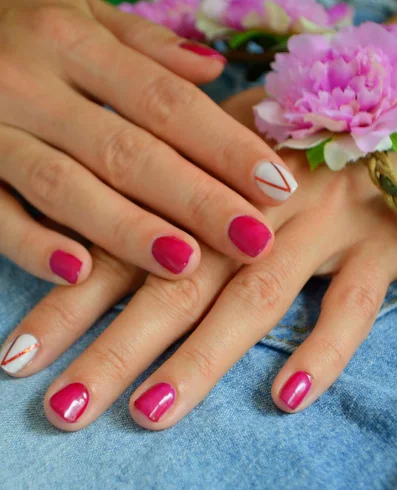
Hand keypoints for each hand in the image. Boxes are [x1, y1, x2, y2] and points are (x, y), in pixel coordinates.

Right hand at [0, 0, 295, 284]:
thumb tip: (212, 71)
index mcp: (72, 41)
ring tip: (186, 263)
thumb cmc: (17, 30)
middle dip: (195, 199)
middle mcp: (33, 84)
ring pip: (68, 186)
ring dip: (128, 230)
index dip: (223, 145)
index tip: (276, 185)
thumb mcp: (77, 15)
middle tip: (253, 240)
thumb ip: (143, 46)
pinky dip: (33, 245)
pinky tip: (79, 273)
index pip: (165, 102)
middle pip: (128, 150)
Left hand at [2, 87, 394, 429]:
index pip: (123, 250)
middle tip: (64, 410)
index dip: (67, 305)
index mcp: (202, 184)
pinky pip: (351, 302)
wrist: (384, 116)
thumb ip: (158, 200)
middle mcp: (251, 210)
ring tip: (148, 416)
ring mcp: (318, 224)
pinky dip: (324, 350)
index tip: (21, 359)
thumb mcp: (218, 151)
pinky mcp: (377, 243)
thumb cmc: (290, 139)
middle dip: (114, 350)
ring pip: (253, 297)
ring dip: (200, 360)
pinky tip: (287, 399)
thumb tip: (86, 241)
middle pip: (174, 285)